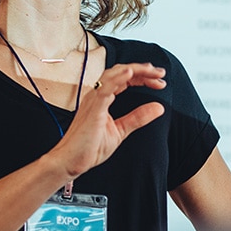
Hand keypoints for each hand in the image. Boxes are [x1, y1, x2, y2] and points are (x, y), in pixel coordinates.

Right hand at [48, 63, 166, 179]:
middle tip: (161, 73)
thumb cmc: (88, 147)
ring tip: (152, 70)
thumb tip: (158, 108)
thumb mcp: (121, 130)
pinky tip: (130, 73)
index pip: (125, 79)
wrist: (70, 161)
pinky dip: (118, 78)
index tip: (159, 82)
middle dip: (143, 70)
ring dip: (135, 70)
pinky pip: (105, 87)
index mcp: (103, 98)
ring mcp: (94, 99)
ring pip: (114, 74)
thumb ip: (138, 118)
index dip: (143, 77)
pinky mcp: (92, 108)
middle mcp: (97, 94)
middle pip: (121, 72)